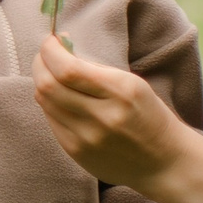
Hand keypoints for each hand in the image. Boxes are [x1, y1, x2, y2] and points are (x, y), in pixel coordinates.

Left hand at [33, 33, 202, 202]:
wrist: (163, 162)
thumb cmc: (149, 116)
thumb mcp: (133, 84)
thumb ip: (96, 69)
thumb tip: (60, 48)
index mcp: (122, 92)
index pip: (68, 69)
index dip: (50, 51)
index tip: (51, 40)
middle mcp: (102, 117)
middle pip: (48, 85)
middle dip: (40, 63)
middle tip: (45, 54)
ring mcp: (87, 138)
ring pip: (44, 102)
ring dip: (41, 82)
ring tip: (50, 73)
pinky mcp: (76, 152)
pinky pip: (50, 120)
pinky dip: (49, 103)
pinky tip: (59, 97)